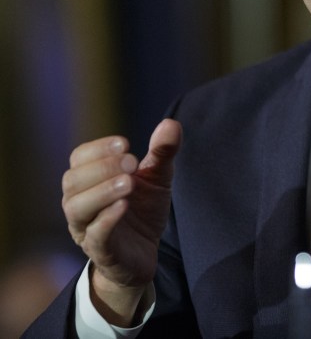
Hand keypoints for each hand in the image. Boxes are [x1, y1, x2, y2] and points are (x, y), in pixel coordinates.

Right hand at [61, 119, 182, 324]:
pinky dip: (106, 219)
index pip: (80, 157)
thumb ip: (163, 152)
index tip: (126, 144)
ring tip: (128, 183)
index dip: (99, 148)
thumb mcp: (158, 178)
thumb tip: (171, 123)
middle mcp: (80, 202)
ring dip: (102, 191)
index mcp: (90, 180)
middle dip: (102, 168)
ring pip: (77, 207)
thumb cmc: (143, 210)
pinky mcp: (101, 251)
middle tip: (132, 163)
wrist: (146, 253)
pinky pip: (94, 235)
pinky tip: (124, 206)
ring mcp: (87, 228)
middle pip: (73, 180)